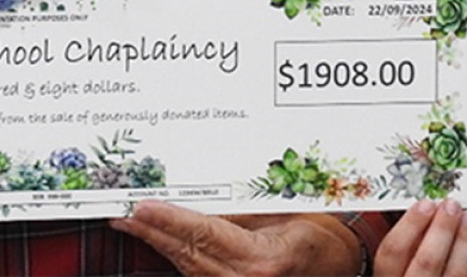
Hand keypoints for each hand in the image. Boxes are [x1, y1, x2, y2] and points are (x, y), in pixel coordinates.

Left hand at [108, 200, 361, 275]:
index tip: (141, 207)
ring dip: (159, 245)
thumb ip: (242, 211)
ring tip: (130, 222)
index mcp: (261, 260)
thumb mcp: (286, 213)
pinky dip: (179, 257)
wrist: (344, 266)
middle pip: (188, 255)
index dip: (169, 221)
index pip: (203, 236)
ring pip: (189, 268)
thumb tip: (198, 196)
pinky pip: (199, 275)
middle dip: (152, 233)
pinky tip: (161, 241)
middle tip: (122, 212)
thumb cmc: (322, 236)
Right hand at [374, 199, 466, 276]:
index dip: (410, 224)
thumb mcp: (394, 264)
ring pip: (455, 271)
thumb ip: (403, 245)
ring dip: (464, 239)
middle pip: (427, 261)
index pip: (394, 250)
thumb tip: (421, 212)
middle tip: (451, 207)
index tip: (425, 204)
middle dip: (441, 229)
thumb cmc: (413, 272)